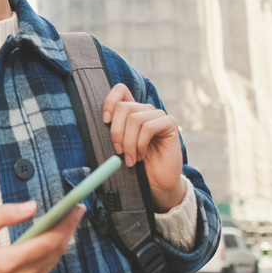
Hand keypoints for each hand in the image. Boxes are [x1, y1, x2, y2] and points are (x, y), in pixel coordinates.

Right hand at [0, 201, 85, 272]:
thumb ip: (5, 215)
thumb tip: (32, 206)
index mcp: (6, 263)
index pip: (48, 242)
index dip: (66, 224)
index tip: (75, 209)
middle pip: (55, 253)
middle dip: (67, 230)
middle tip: (74, 212)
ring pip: (52, 265)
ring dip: (59, 245)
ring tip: (64, 225)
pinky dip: (48, 260)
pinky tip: (48, 245)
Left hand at [103, 83, 184, 211]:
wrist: (156, 182)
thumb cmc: (136, 164)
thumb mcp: (119, 145)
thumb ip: (112, 131)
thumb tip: (101, 121)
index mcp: (132, 111)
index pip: (120, 90)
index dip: (109, 102)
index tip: (105, 121)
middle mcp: (145, 110)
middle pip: (123, 107)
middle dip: (116, 131)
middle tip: (119, 151)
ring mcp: (158, 115)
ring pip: (134, 119)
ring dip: (129, 142)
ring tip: (131, 158)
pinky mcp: (170, 123)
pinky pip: (148, 127)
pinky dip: (140, 144)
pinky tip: (141, 156)